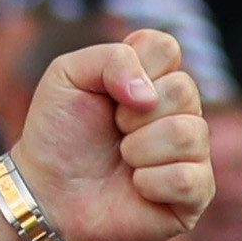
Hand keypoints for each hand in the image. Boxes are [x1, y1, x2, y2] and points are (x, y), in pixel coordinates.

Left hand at [8, 27, 210, 240]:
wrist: (46, 193)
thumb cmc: (58, 135)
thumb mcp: (67, 76)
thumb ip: (110, 58)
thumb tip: (149, 95)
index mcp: (154, 77)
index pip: (166, 47)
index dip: (134, 68)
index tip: (108, 92)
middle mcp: (180, 110)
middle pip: (183, 89)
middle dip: (133, 114)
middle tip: (113, 130)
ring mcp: (191, 152)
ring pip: (188, 133)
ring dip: (139, 149)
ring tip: (122, 159)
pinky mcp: (195, 193)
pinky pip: (189, 178)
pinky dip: (151, 183)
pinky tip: (136, 187)